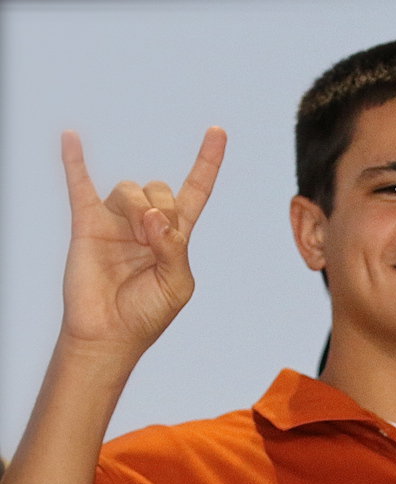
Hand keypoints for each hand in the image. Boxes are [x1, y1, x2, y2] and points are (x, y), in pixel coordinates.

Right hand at [59, 127, 226, 362]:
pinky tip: (71, 137)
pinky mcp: (88, 224)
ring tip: (135, 237)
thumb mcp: (177, 285)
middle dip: (164, 208)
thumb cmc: (146, 314)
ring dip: (137, 207)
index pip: (195, 191)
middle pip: (161, 188)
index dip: (207, 163)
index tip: (218, 132)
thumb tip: (154, 215)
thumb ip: (175, 248)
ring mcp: (116, 222)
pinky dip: (74, 160)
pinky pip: (79, 183)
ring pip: (131, 188)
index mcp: (175, 237)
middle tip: (154, 239)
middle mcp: (146, 224)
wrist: (108, 334)